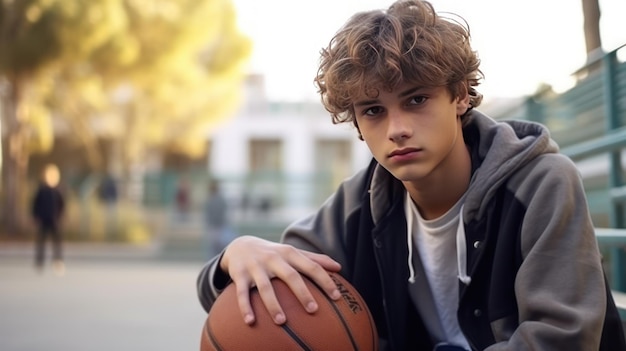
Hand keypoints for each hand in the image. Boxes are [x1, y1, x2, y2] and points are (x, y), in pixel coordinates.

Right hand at [220, 235, 341, 324]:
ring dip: (273, 305)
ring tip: (281, 322)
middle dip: (302, 293)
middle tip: (313, 310)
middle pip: (290, 276)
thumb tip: (339, 267)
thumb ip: (314, 259)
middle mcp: (273, 259)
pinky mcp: (239, 275)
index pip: (311, 267)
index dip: (325, 281)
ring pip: (265, 287)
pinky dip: (245, 307)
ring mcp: (256, 267)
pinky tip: (250, 322)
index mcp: (289, 254)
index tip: (336, 297)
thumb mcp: (292, 252)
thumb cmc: (273, 254)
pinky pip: (241, 293)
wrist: (239, 245)